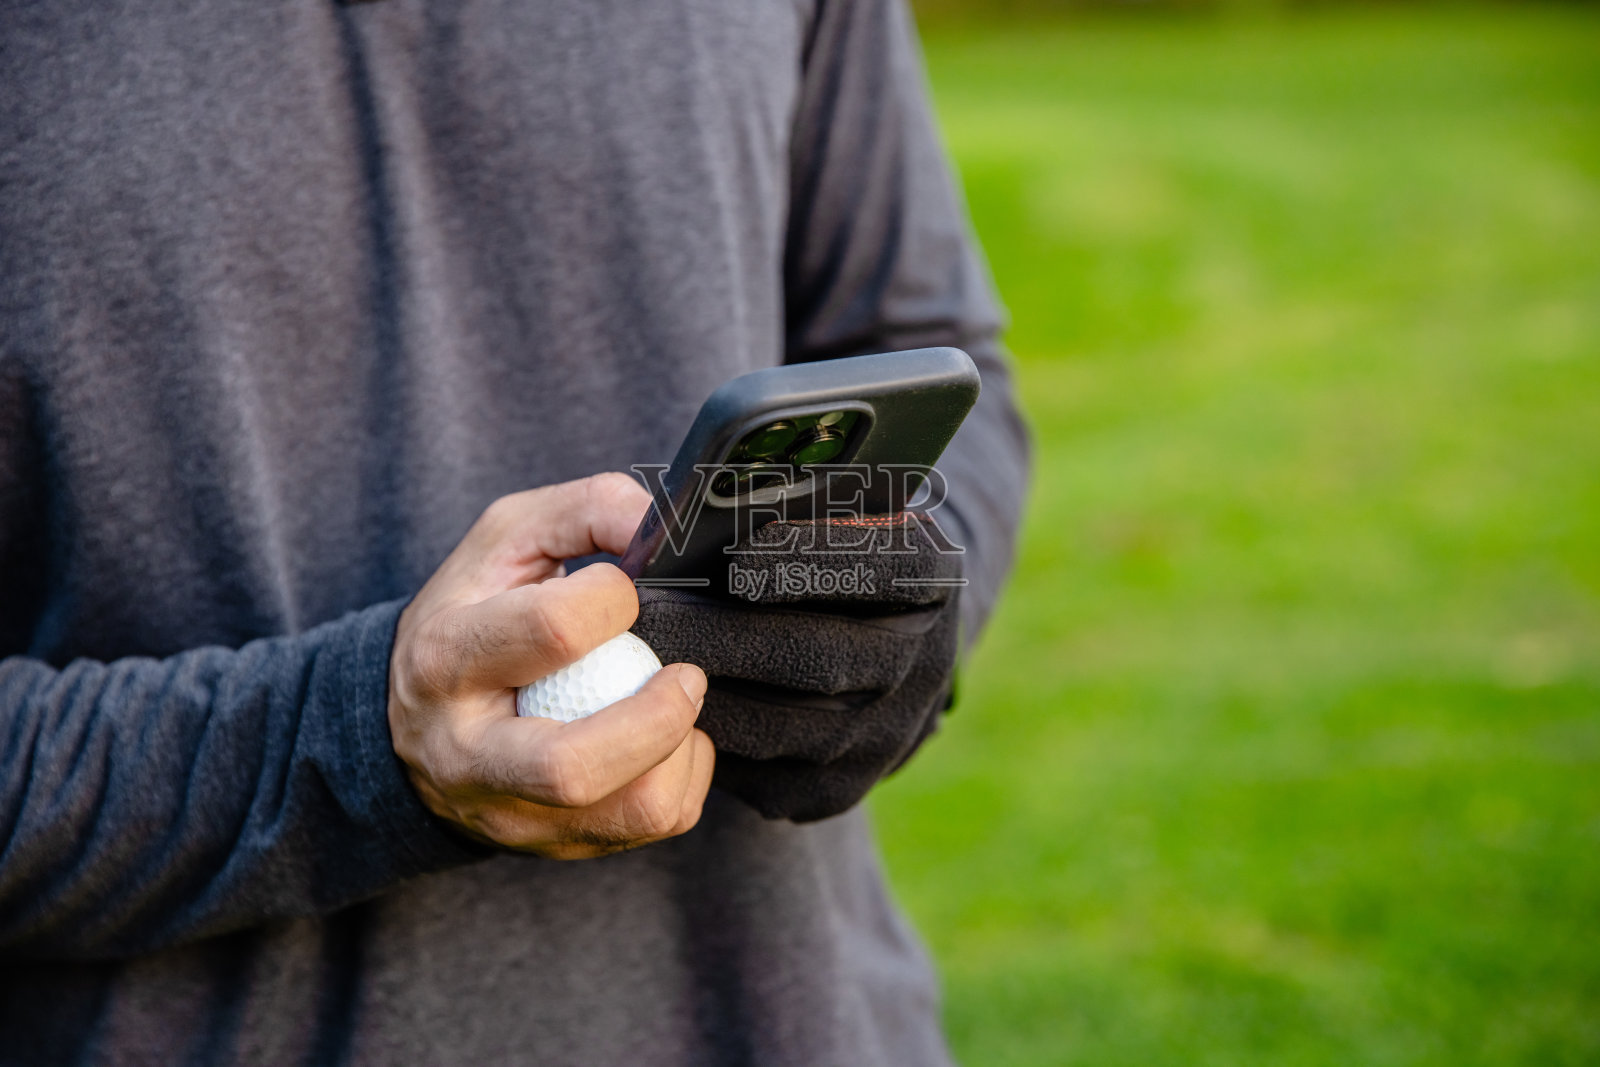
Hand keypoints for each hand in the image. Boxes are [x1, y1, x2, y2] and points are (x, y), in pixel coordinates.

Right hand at [388, 473, 714, 858]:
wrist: (414, 719)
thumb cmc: (476, 611)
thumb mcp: (509, 537)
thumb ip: (587, 511)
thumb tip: (661, 525)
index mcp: (446, 658)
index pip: (551, 631)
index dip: (613, 598)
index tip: (623, 589)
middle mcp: (467, 753)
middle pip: (573, 767)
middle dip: (658, 717)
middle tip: (686, 675)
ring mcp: (509, 815)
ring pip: (627, 813)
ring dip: (679, 752)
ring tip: (675, 706)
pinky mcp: (553, 846)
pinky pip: (650, 828)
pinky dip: (683, 780)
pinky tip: (663, 742)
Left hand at [631, 513, 960, 822]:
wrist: (865, 653)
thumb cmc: (823, 561)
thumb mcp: (830, 516)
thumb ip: (792, 503)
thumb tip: (713, 505)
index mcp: (928, 578)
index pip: (883, 566)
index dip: (810, 562)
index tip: (736, 556)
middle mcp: (921, 660)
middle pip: (823, 657)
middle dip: (729, 638)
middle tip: (651, 619)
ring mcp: (886, 734)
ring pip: (789, 727)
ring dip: (710, 697)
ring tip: (641, 665)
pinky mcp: (839, 787)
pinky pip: (767, 777)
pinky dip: (714, 747)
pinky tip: (666, 716)